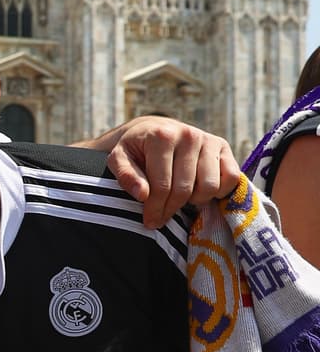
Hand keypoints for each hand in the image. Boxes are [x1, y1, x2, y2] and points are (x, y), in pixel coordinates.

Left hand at [102, 116, 240, 228]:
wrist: (155, 129)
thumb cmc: (136, 149)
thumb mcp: (119, 159)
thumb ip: (125, 176)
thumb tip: (142, 194)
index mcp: (162, 137)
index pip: (162, 186)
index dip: (155, 209)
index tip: (149, 222)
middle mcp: (188, 135)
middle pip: (185, 190)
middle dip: (171, 209)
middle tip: (161, 217)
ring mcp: (208, 140)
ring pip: (210, 187)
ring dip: (195, 200)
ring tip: (180, 197)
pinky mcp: (223, 147)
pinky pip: (231, 178)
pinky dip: (219, 191)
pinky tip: (200, 190)